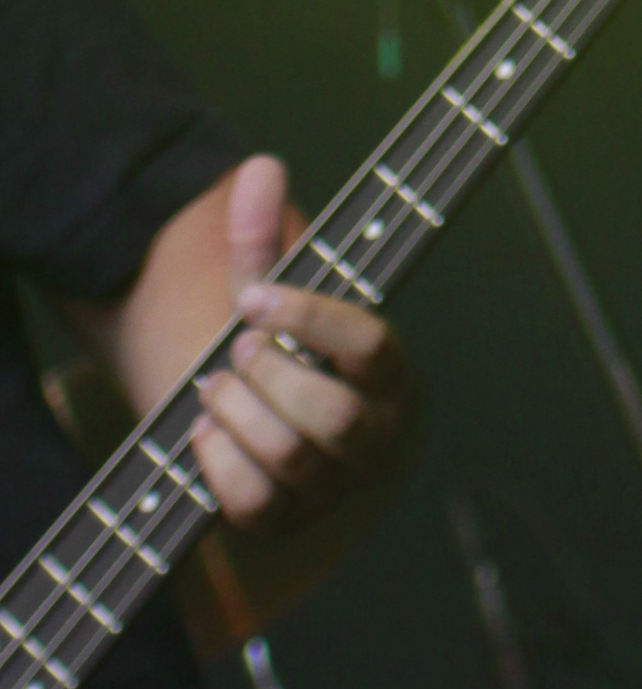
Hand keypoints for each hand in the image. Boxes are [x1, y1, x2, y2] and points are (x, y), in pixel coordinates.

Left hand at [106, 156, 418, 642]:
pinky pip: (254, 505)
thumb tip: (258, 167)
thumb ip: (262, 240)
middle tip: (237, 349)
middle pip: (334, 415)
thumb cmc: (279, 349)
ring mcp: (333, 484)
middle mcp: (374, 433)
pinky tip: (204, 432)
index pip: (369, 345)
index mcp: (389, 371)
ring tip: (213, 386)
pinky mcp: (288, 521)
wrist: (259, 416)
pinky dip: (219, 464)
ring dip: (239, 415)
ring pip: (291, 458)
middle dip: (272, 377)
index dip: (308, 319)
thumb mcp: (272, 296)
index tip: (254, 298)